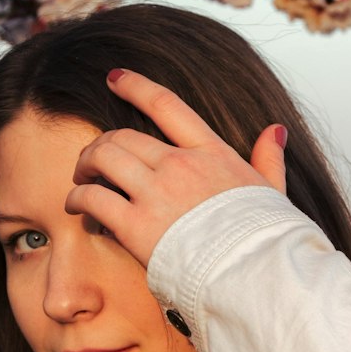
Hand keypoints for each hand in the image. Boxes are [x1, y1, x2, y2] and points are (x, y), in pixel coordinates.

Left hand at [65, 68, 287, 269]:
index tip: (114, 78)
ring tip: (80, 180)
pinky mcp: (137, 225)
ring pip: (103, 158)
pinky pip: (94, 199)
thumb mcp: (272, 190)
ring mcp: (157, 193)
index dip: (135, 86)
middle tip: (90, 161)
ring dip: (84, 166)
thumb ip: (269, 159)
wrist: (255, 273)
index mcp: (211, 153)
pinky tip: (76, 207)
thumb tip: (274, 130)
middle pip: (123, 135)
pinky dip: (78, 200)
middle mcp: (180, 165)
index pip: (167, 106)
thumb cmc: (266, 239)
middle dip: (100, 144)